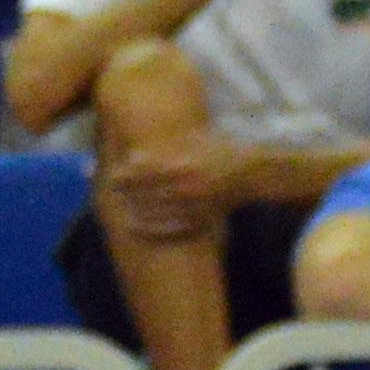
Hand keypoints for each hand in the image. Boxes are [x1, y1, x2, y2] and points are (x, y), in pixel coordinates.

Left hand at [99, 125, 228, 242]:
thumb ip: (170, 145)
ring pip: (157, 214)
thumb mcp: (200, 139)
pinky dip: (152, 229)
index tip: (114, 174)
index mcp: (188, 165)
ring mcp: (196, 205)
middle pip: (149, 193)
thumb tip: (135, 152)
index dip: (128, 174)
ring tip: (122, 211)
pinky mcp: (202, 219)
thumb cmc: (225, 151)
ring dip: (136, 213)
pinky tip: (138, 228)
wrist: (256, 173)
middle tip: (112, 191)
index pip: (149, 172)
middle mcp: (190, 186)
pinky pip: (172, 228)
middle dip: (128, 193)